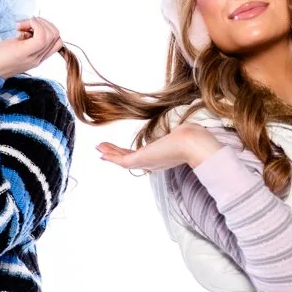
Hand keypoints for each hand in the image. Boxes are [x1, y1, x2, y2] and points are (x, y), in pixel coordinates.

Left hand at [0, 18, 62, 78]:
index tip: (29, 28)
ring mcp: (33, 56)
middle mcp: (38, 58)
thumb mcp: (15, 46)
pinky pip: (41, 35)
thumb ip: (25, 39)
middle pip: (57, 36)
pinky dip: (33, 24)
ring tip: (21, 26)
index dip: (47, 29)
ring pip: (52, 34)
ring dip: (38, 22)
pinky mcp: (24, 52)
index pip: (57, 42)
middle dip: (44, 23)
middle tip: (26, 25)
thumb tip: (31, 25)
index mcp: (37, 57)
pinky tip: (19, 26)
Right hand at [97, 123, 221, 173]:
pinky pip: (122, 160)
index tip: (118, 149)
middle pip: (129, 160)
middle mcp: (152, 163)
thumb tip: (180, 128)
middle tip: (103, 151)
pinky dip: (111, 156)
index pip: (140, 156)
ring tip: (99, 149)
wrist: (192, 142)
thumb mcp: (178, 133)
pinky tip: (102, 152)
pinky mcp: (141, 160)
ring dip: (110, 154)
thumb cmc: (190, 137)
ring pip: (123, 161)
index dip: (128, 153)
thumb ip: (175, 133)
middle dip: (115, 154)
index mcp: (159, 157)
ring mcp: (146, 163)